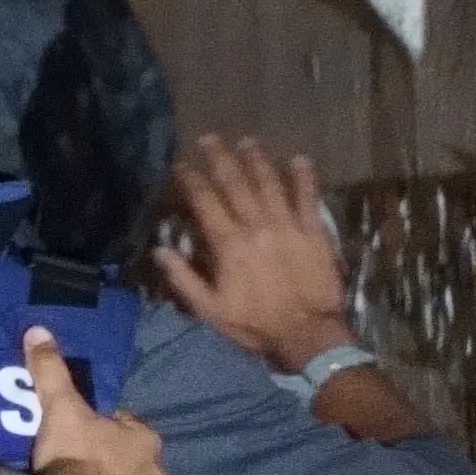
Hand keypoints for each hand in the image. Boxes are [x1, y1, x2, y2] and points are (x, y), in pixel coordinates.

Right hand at [24, 327, 164, 474]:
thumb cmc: (74, 456)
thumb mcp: (60, 408)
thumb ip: (51, 370)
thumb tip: (38, 330)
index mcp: (146, 440)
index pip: (124, 426)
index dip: (98, 428)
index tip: (75, 434)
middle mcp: (156, 474)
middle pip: (129, 460)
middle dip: (109, 461)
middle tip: (74, 463)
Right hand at [155, 133, 356, 373]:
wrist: (307, 336)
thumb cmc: (255, 325)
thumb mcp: (210, 310)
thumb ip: (184, 279)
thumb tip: (161, 250)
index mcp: (229, 245)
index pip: (206, 202)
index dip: (192, 180)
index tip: (182, 165)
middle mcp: (257, 226)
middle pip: (236, 183)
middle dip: (220, 158)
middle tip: (210, 139)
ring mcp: (288, 226)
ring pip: (270, 183)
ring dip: (257, 160)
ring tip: (247, 141)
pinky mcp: (314, 232)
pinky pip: (308, 197)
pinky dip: (303, 177)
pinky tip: (299, 160)